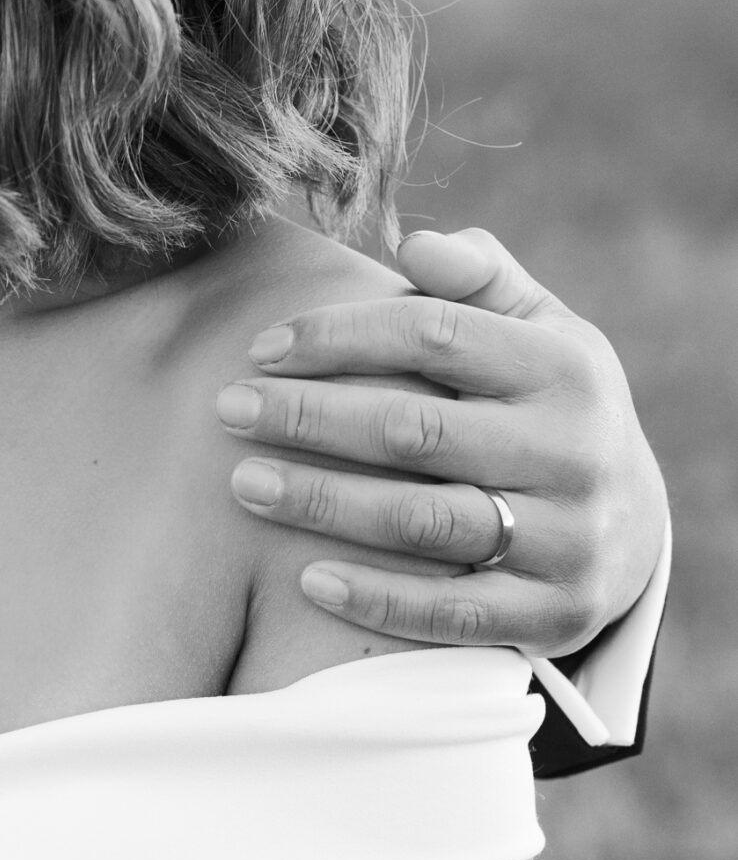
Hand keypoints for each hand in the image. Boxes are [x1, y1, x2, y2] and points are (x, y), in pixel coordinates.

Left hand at [220, 227, 668, 654]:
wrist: (633, 531)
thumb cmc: (551, 413)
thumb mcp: (543, 336)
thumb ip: (484, 282)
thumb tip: (416, 244)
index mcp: (564, 369)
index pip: (435, 337)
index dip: (341, 337)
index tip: (261, 348)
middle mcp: (570, 451)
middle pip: (415, 430)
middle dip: (310, 418)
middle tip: (226, 409)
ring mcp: (565, 539)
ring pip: (424, 522)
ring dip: (324, 502)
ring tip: (243, 484)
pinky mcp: (549, 616)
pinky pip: (451, 613)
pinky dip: (378, 598)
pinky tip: (306, 580)